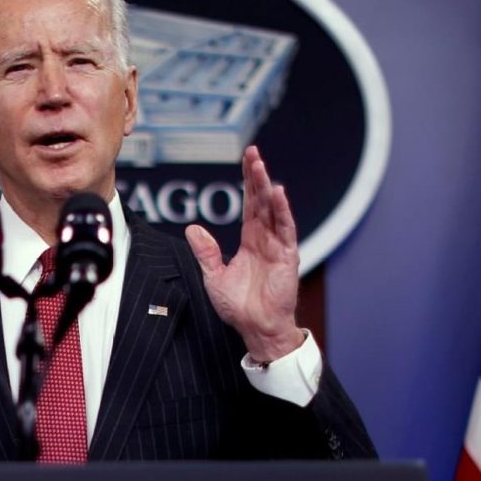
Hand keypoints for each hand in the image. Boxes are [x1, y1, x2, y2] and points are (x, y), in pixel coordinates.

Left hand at [185, 146, 305, 361]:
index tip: (247, 159)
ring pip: (273, 210)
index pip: (250, 204)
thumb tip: (192, 228)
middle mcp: (265, 238)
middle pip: (261, 200)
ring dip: (267, 187)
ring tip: (261, 167)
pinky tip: (277, 193)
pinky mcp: (287, 256)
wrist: (256, 327)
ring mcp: (278, 245)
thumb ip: (206, 252)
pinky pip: (285, 229)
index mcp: (250, 240)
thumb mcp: (214, 276)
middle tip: (253, 153)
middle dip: (257, 176)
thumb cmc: (239, 307)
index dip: (248, 181)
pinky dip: (282, 211)